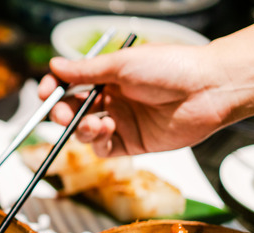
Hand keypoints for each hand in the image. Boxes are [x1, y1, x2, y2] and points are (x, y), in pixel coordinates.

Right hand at [38, 44, 230, 155]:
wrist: (208, 89)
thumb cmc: (172, 67)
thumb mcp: (121, 64)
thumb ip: (85, 70)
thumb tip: (55, 66)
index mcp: (109, 76)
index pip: (71, 84)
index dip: (55, 90)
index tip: (45, 93)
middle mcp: (113, 98)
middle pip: (73, 110)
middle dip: (61, 113)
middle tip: (60, 114)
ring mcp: (121, 121)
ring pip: (84, 131)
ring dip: (80, 128)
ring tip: (94, 122)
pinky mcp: (131, 142)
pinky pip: (102, 148)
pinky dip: (97, 141)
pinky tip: (107, 129)